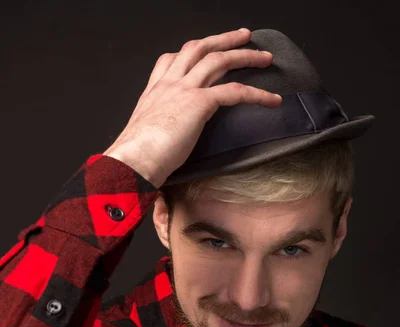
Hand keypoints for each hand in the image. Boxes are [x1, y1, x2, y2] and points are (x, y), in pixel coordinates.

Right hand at [103, 28, 281, 187]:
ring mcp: (183, 90)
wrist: (132, 161)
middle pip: (200, 49)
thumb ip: (157, 131)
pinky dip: (257, 94)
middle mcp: (168, 84)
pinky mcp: (199, 103)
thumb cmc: (135, 158)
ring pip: (219, 60)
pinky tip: (272, 100)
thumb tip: (163, 145)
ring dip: (245, 56)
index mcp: (154, 92)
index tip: (203, 49)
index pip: (171, 60)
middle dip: (224, 40)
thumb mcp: (144, 137)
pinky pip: (235, 92)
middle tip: (243, 37)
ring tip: (264, 58)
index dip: (190, 51)